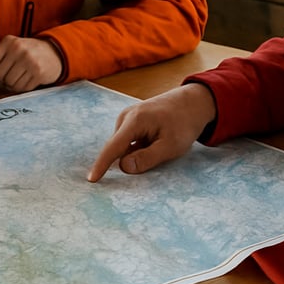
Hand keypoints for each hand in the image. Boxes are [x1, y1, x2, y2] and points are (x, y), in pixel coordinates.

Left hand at [0, 35, 63, 91]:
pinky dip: (23, 88)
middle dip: (2, 80)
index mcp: (9, 41)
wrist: (54, 52)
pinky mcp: (38, 72)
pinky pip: (22, 88)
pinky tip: (28, 79)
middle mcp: (18, 49)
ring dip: (13, 85)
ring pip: (10, 84)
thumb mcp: (13, 48)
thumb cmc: (27, 53)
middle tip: (11, 75)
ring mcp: (29, 60)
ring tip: (20, 76)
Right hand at [87, 84, 216, 181]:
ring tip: (161, 143)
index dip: (102, 165)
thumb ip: (147, 158)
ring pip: (124, 147)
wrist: (192, 102)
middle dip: (130, 160)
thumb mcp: (171, 146)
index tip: (91, 180)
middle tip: (158, 153)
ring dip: (137, 153)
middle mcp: (126, 117)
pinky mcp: (131, 121)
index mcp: (135, 121)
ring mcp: (127, 118)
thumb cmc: (184, 124)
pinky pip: (128, 142)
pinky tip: (156, 141)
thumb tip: (123, 167)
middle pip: (118, 148)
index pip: (113, 147)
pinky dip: (138, 148)